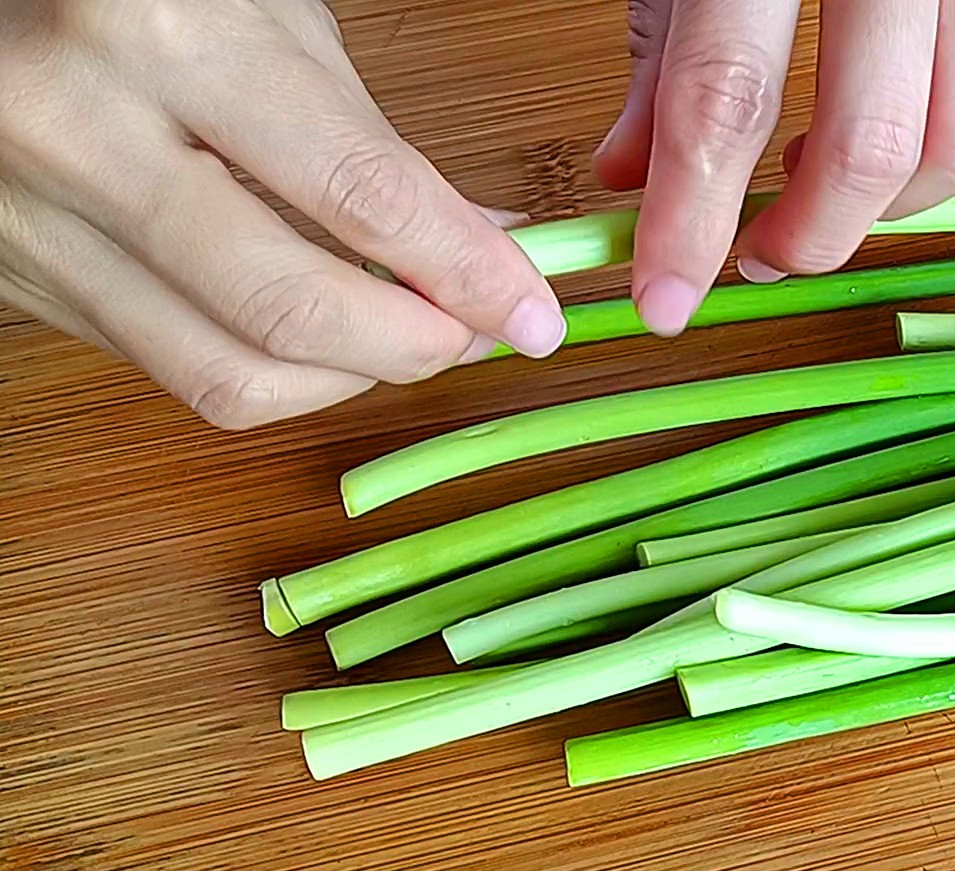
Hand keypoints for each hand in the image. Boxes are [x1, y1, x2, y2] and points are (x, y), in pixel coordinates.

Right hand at [0, 0, 566, 429]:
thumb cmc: (148, 0)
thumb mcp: (272, 27)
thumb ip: (381, 150)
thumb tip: (490, 251)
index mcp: (162, 38)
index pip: (355, 194)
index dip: (464, 270)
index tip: (530, 310)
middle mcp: (82, 134)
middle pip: (287, 310)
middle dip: (413, 343)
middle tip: (476, 331)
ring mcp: (37, 219)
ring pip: (229, 374)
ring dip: (351, 376)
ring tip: (409, 336)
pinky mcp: (24, 281)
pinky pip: (176, 370)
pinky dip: (279, 371)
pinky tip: (327, 335)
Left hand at [594, 0, 954, 335]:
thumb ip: (662, 56)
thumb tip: (630, 181)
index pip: (727, 96)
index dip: (691, 219)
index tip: (664, 301)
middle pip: (870, 143)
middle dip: (808, 234)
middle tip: (755, 254)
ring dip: (890, 207)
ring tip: (820, 187)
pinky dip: (951, 160)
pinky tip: (887, 142)